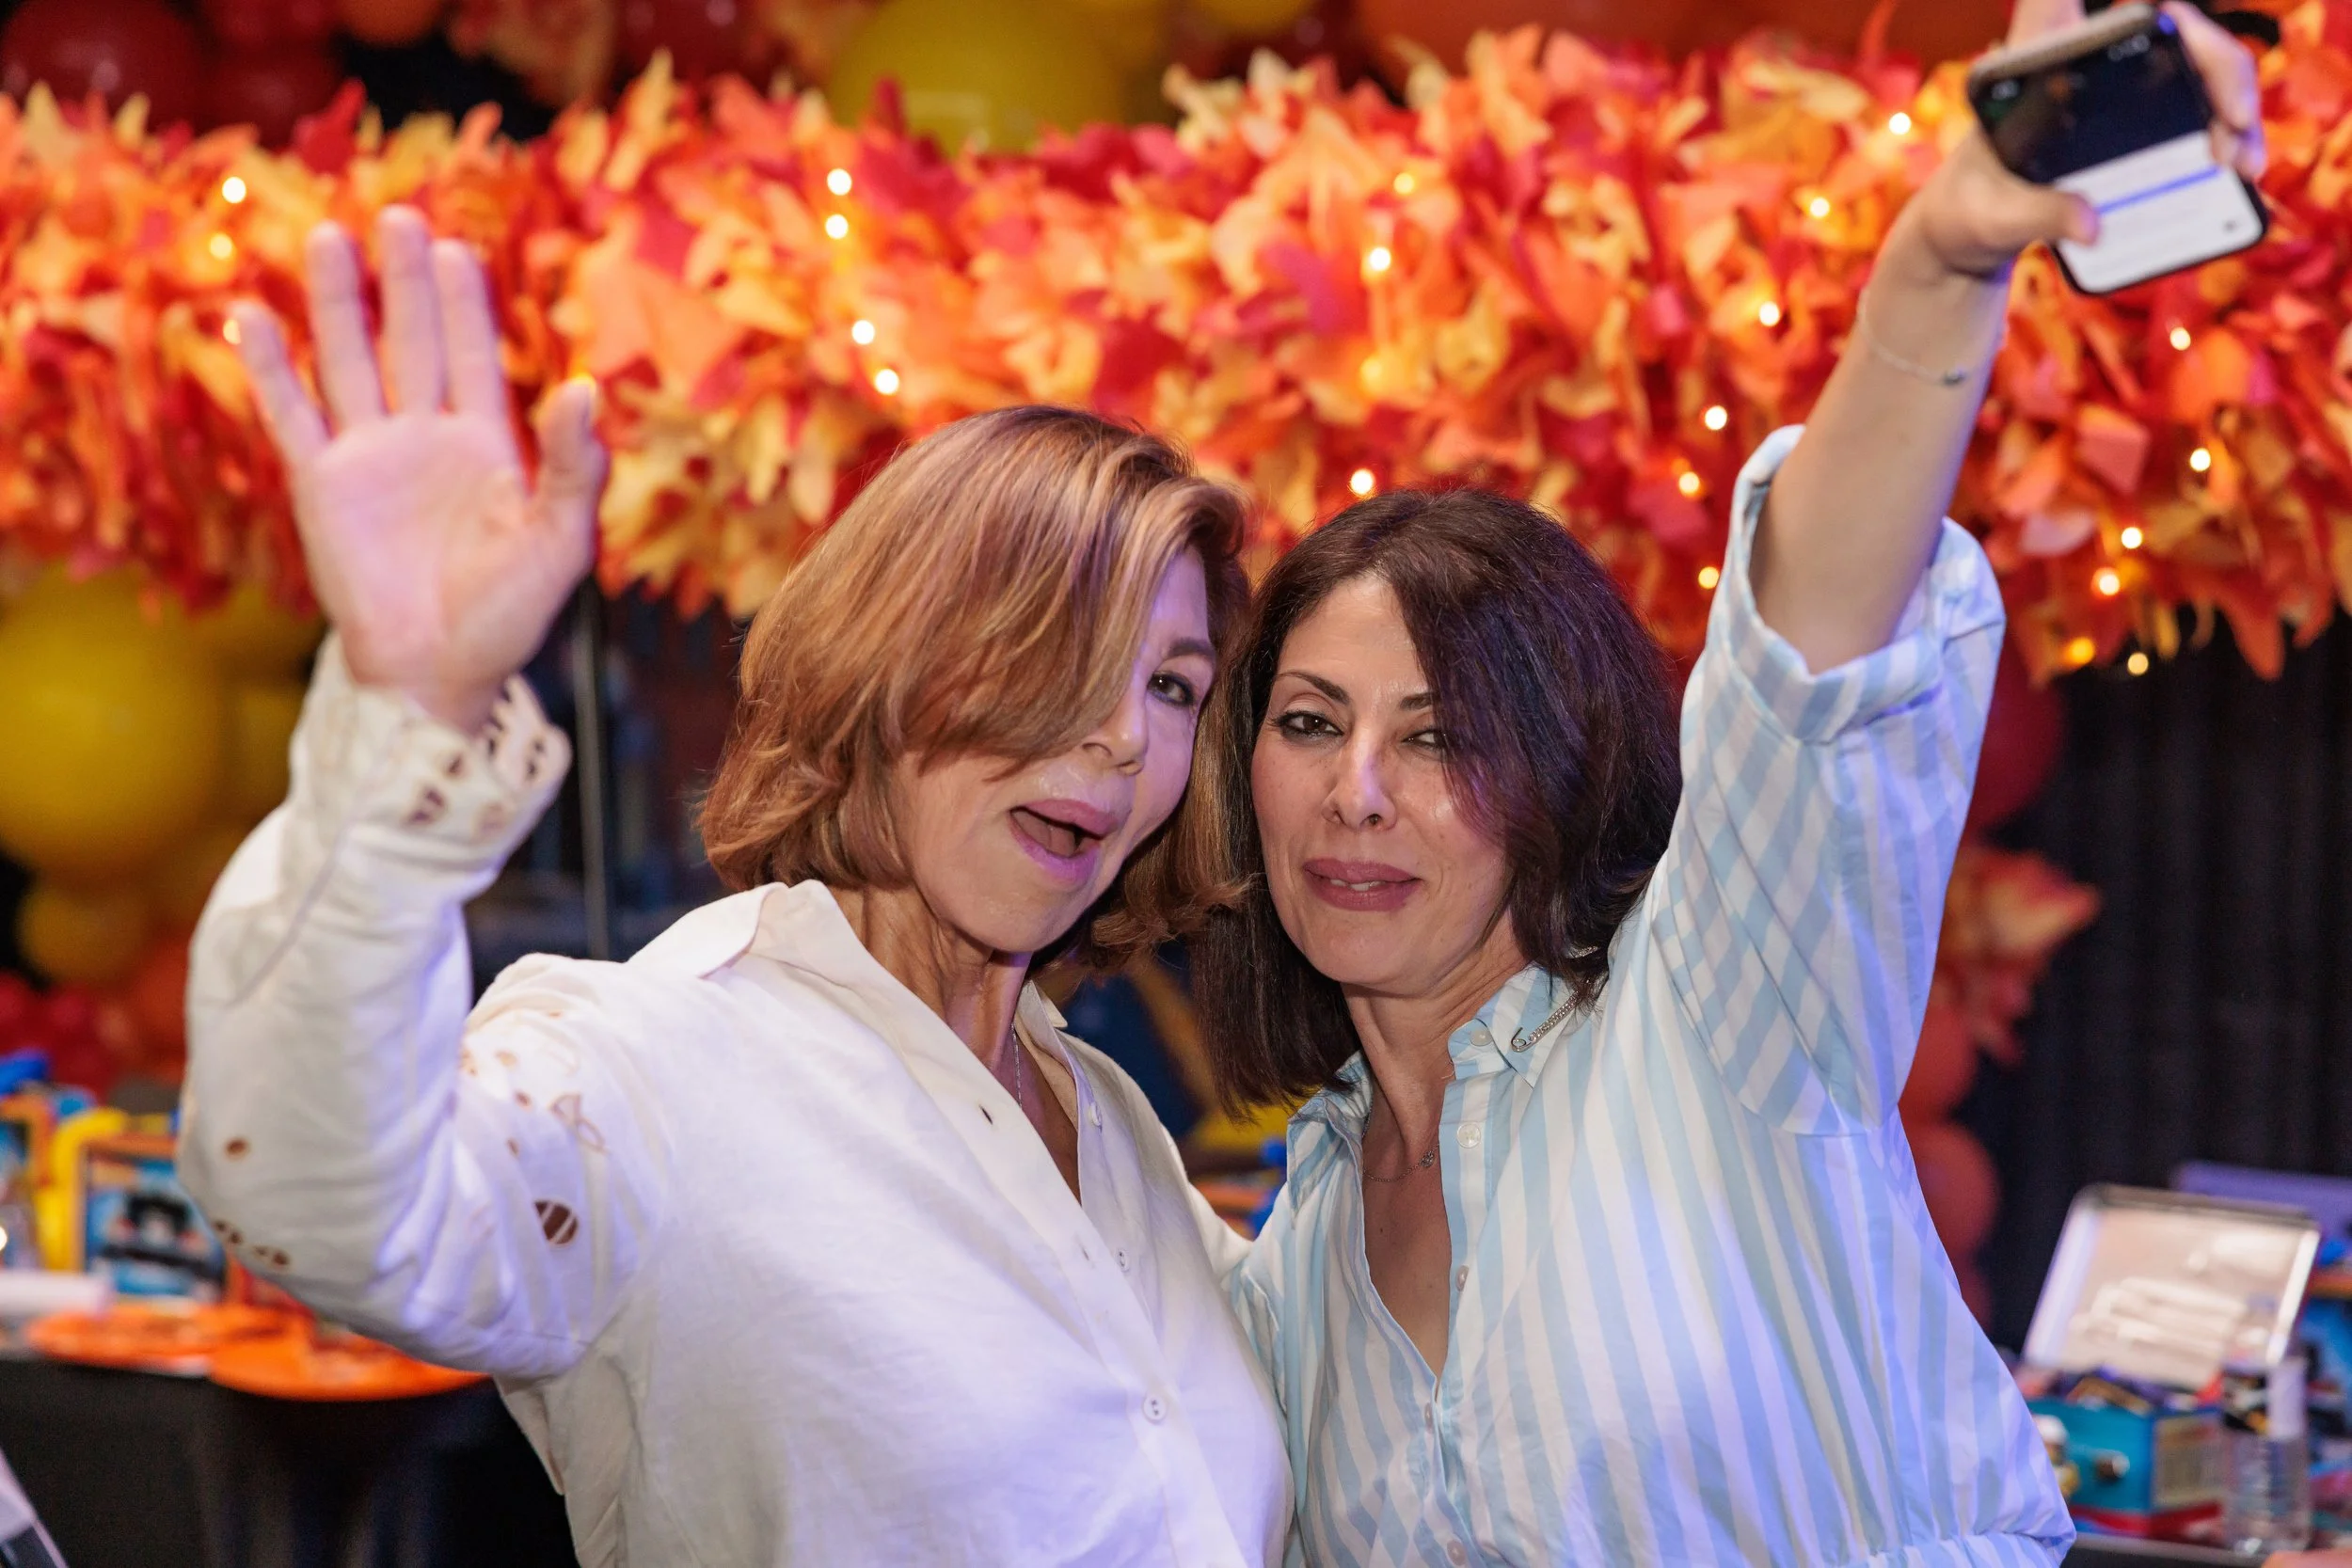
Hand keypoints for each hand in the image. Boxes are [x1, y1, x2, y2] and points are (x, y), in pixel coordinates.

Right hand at [234, 206, 606, 732]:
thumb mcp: (560, 542)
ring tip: (327, 238)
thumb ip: (574, 467)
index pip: (473, 357)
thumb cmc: (508, 616)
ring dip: (337, 304)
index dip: (464, 305)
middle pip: (411, 342)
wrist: (437, 673)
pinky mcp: (321, 486)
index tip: (460, 247)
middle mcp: (425, 438)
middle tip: (399, 216)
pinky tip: (252, 315)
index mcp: (487, 446)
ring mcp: (369, 457)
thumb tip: (586, 389)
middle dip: (406, 282)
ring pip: (350, 362)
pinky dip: (271, 367)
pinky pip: (292, 415)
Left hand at [1892, 0, 2266, 284]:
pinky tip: (2240, 167)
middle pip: (2171, 23)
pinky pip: (2199, 106)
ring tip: (2242, 161)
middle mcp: (2086, 58)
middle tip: (2234, 121)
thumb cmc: (1968, 212)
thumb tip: (2088, 223)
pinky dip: (2228, 131)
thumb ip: (2034, 217)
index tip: (2160, 15)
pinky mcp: (2140, 118)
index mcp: (2034, 61)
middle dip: (2218, 63)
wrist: (1972, 233)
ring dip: (2234, 102)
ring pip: (2197, 63)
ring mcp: (2120, 85)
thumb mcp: (1992, 217)